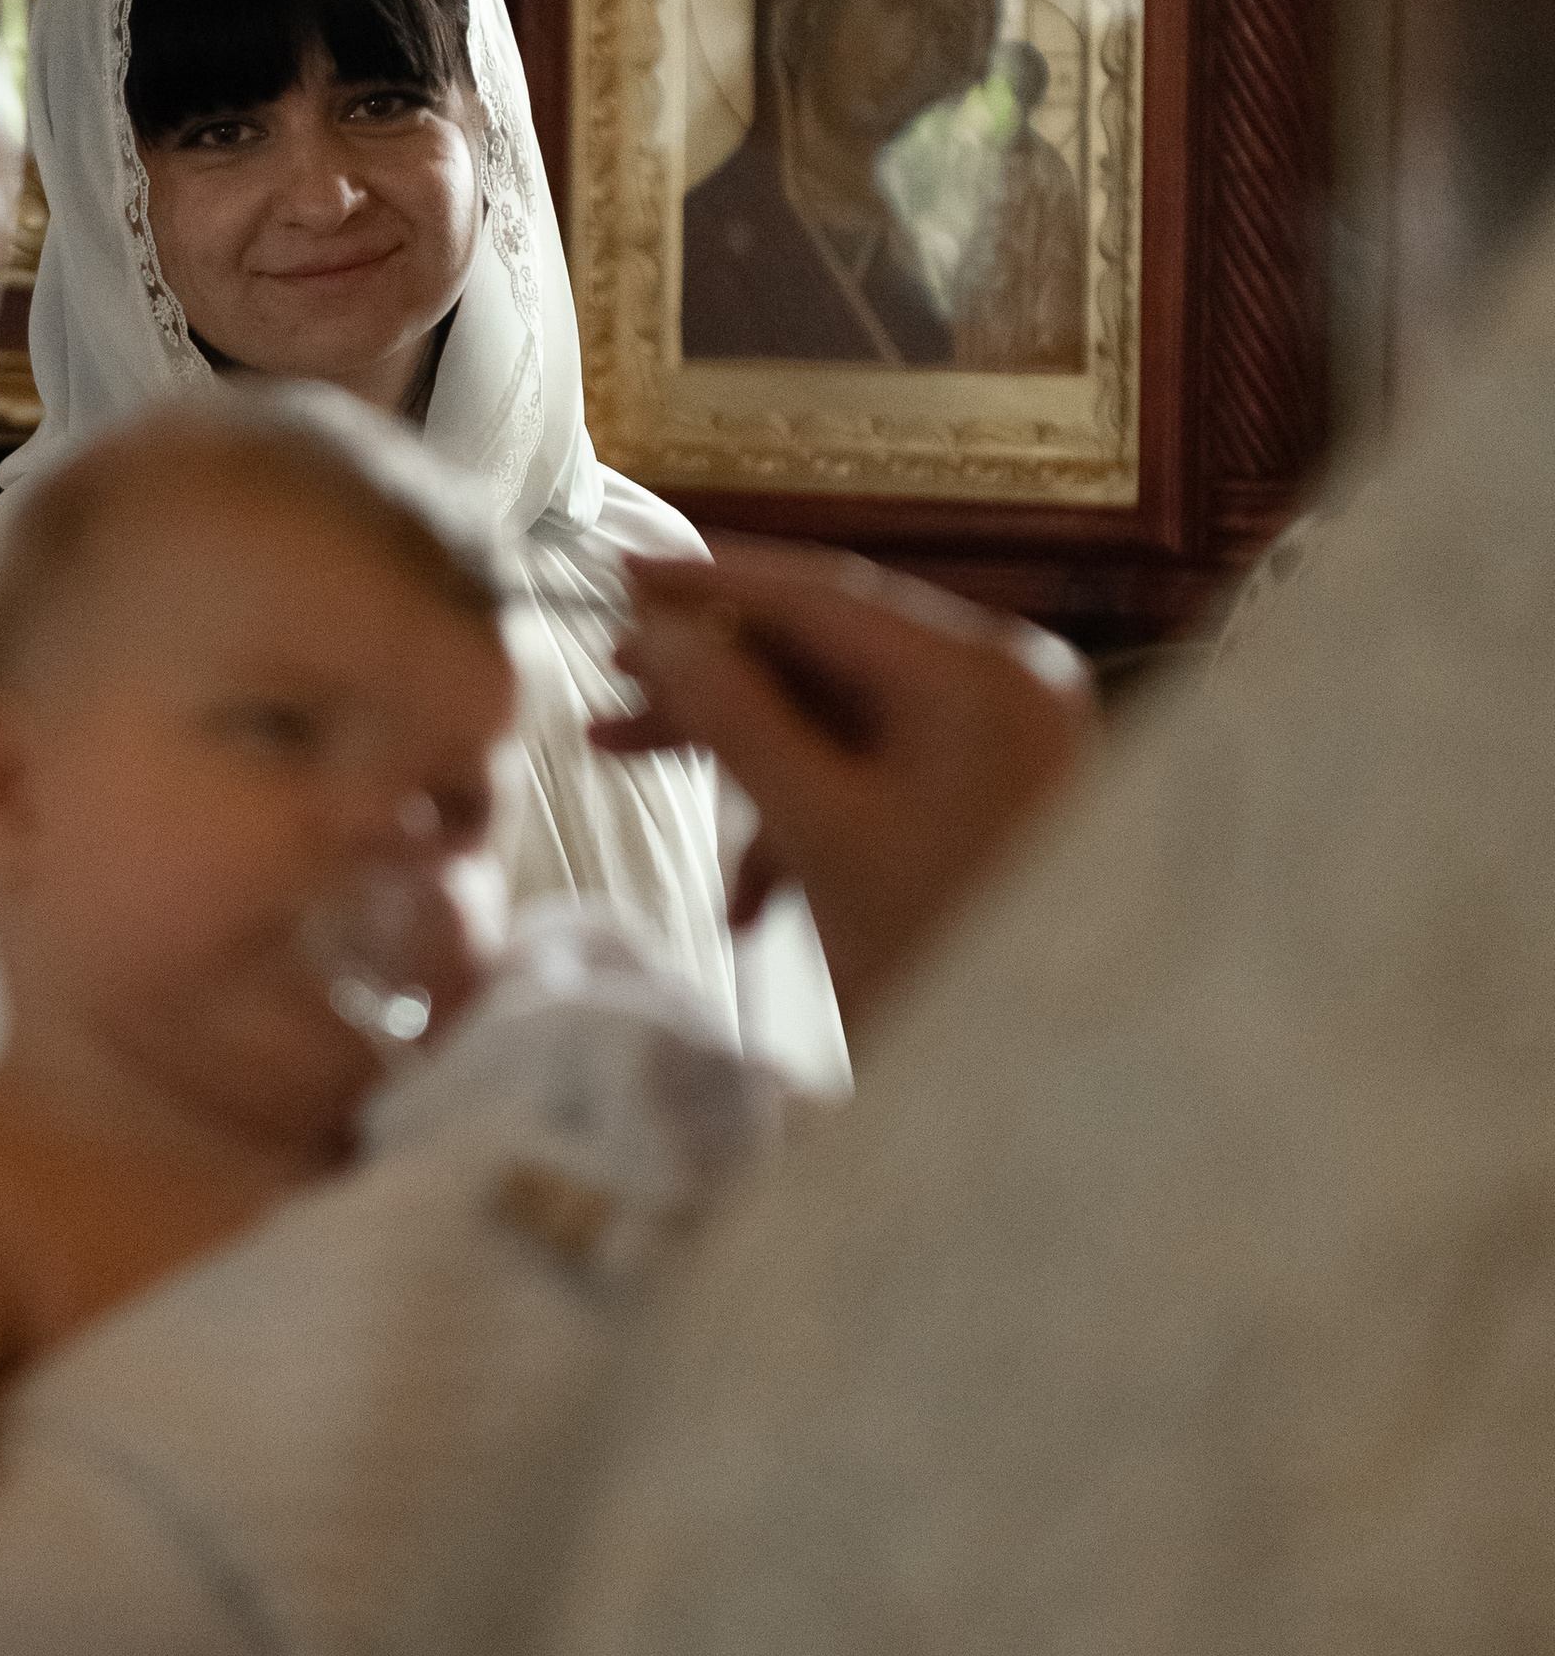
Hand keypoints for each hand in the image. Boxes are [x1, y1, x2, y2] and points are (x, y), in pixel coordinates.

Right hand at [592, 539, 1091, 1028]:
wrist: (1043, 1082)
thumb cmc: (952, 954)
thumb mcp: (823, 832)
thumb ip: (737, 719)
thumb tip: (661, 635)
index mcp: (982, 676)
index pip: (822, 596)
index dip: (709, 583)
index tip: (620, 573)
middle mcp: (1001, 687)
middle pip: (823, 654)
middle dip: (711, 681)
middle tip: (611, 686)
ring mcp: (996, 739)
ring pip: (834, 715)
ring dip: (740, 757)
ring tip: (626, 758)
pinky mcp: (981, 792)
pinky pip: (867, 769)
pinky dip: (797, 813)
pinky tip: (746, 899)